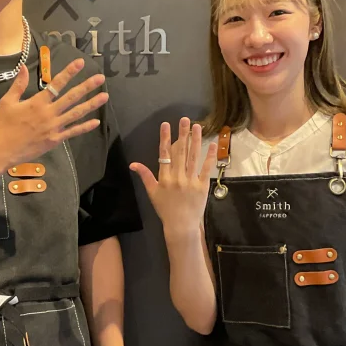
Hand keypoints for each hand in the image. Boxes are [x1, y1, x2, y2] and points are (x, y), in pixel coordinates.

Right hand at [0, 59, 106, 166]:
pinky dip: (85, 127)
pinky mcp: (55, 139)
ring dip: (91, 104)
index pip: (56, 84)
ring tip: (105, 97)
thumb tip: (24, 68)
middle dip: (87, 86)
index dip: (69, 72)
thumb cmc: (3, 126)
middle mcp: (49, 113)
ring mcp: (54, 127)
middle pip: (72, 97)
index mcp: (37, 102)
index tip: (80, 63)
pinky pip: (73, 132)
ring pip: (76, 113)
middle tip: (100, 78)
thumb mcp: (7, 102)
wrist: (2, 150)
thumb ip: (18, 85)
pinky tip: (96, 122)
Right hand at [130, 117, 217, 238]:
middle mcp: (177, 177)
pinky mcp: (202, 186)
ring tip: (197, 127)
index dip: (165, 138)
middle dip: (182, 134)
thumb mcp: (152, 192)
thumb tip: (133, 164)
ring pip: (193, 157)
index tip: (166, 124)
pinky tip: (212, 144)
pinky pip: (206, 169)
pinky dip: (209, 156)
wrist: (180, 225)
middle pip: (180, 152)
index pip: (164, 154)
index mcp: (164, 178)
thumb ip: (145, 176)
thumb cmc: (165, 209)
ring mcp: (190, 181)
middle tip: (185, 120)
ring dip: (195, 141)